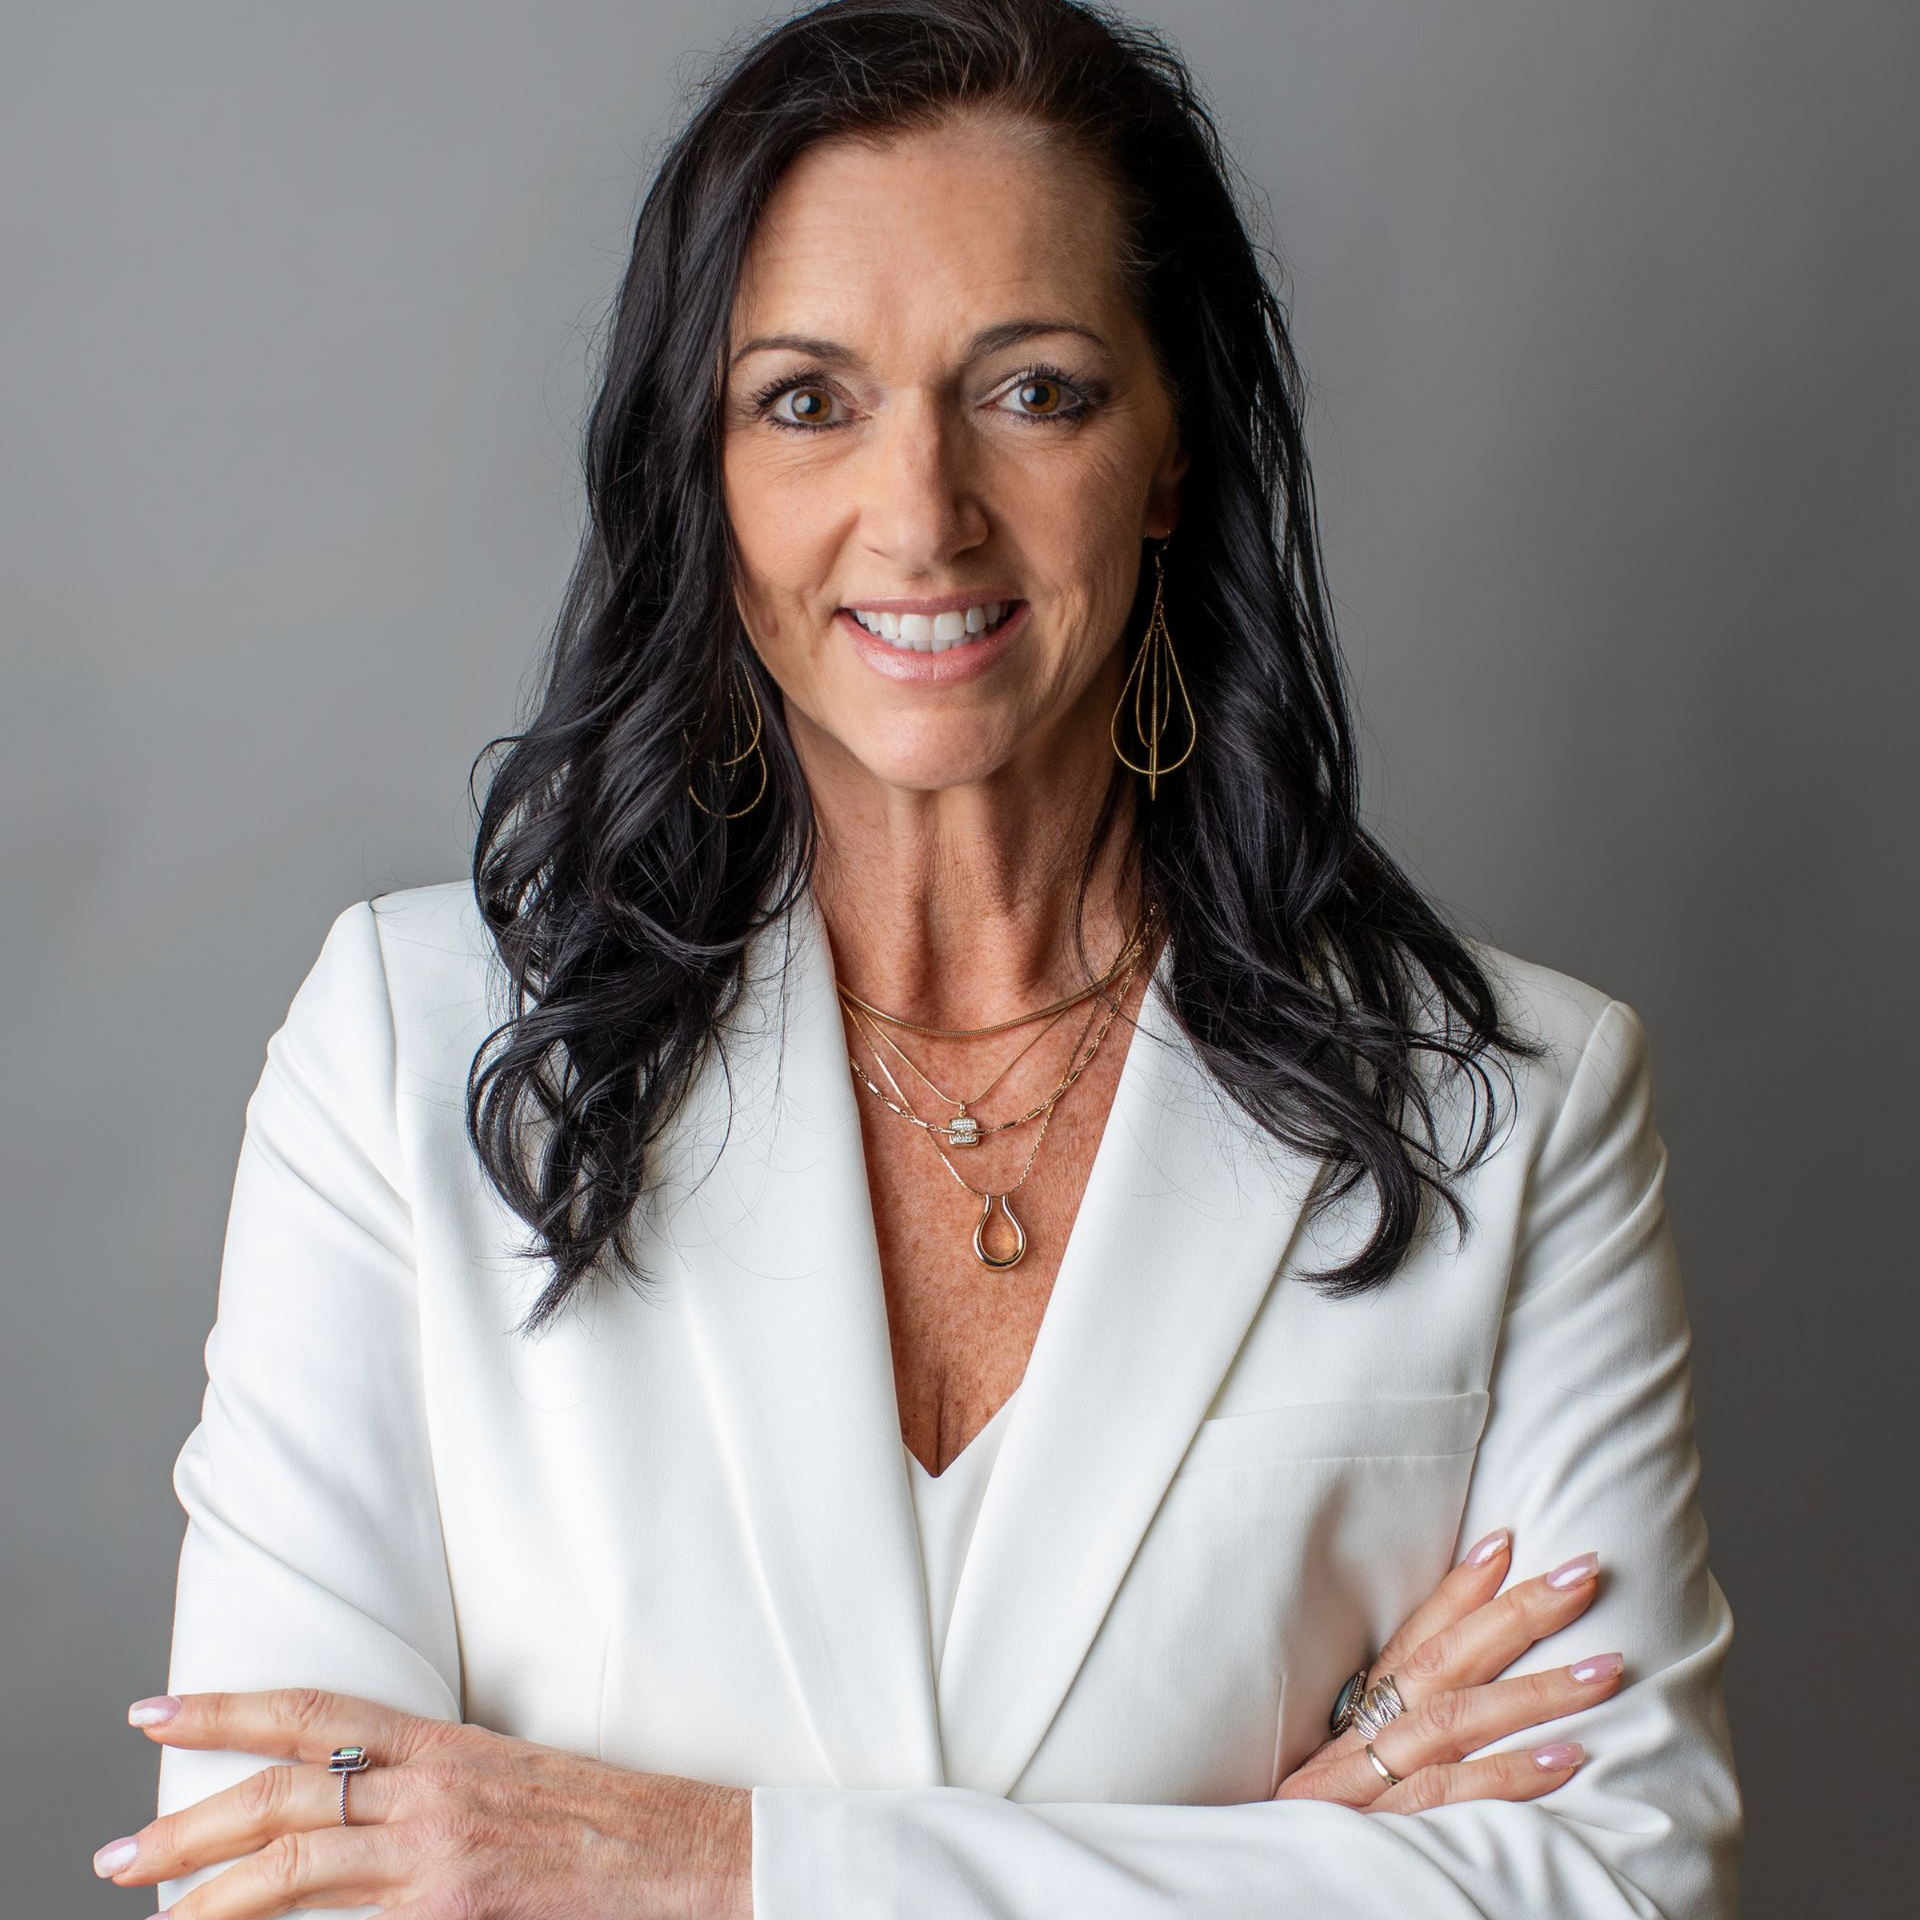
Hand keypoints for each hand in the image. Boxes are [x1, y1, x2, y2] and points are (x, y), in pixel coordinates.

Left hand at [95, 1687, 752, 1919]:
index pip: (315, 1712)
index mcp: (447, 1745)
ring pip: (295, 1871)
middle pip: (284, 1797)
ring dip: (209, 1899)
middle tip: (116, 1856)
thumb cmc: (609, 1820)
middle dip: (187, 1829)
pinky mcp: (455, 1918)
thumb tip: (348, 1808)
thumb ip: (428, 1788)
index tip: (157, 1713)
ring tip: (152, 1914)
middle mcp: (434, 1795)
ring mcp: (440, 1865)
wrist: (689, 1859)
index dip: (228, 1709)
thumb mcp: (511, 1777)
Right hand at [1275, 1528, 1623, 1814]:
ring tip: (1605, 1669)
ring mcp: (1371, 1783)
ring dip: (1536, 1690)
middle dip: (1517, 1614)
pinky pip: (1452, 1795)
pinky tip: (1568, 1758)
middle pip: (1442, 1663)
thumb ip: (1404, 1729)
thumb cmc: (1330, 1830)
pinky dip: (1510, 1774)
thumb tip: (1475, 1686)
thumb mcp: (1355, 1770)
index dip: (1459, 1589)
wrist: (1267, 1891)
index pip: (1411, 1639)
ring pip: (1455, 1719)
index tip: (1508, 1541)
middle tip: (1582, 1574)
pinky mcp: (1385, 1832)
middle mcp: (1360, 1738)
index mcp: (1357, 1716)